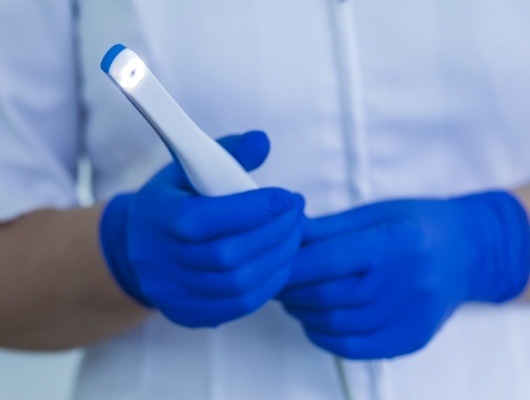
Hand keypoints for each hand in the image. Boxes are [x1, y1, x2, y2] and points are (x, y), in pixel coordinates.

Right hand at [100, 131, 304, 327]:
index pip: (204, 219)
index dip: (252, 210)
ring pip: (237, 284)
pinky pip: (238, 306)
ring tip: (295, 235)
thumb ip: (228, 152)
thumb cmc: (174, 200)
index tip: (286, 197)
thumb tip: (262, 142)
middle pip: (226, 255)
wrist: (137, 246)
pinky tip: (281, 262)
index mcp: (156, 216)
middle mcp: (159, 259)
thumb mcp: (189, 167)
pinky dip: (269, 284)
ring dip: (278, 259)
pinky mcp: (187, 313)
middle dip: (274, 233)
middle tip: (297, 213)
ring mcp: (172, 292)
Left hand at [279, 192, 529, 358]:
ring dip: (302, 313)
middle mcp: (405, 283)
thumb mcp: (374, 213)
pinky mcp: (409, 339)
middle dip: (290, 290)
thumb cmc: (418, 224)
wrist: (467, 252)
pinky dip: (324, 336)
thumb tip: (285, 236)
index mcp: (394, 243)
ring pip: (335, 324)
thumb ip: (328, 229)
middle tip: (275, 281)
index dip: (290, 265)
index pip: (327, 261)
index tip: (271, 263)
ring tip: (292, 298)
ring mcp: (409, 317)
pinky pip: (354, 348)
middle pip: (327, 295)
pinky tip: (315, 320)